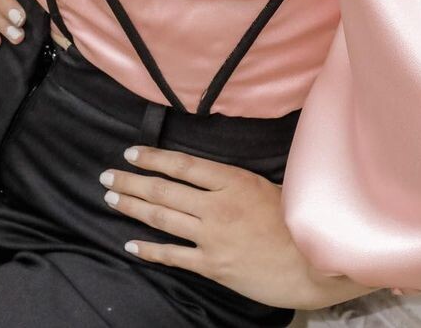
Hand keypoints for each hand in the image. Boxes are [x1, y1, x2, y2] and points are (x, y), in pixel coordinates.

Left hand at [98, 145, 371, 310]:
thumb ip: (233, 181)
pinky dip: (149, 249)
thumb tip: (205, 176)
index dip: (153, 158)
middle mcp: (217, 206)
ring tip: (111, 199)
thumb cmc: (297, 218)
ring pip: (163, 218)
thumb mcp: (265, 185)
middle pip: (164, 190)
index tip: (130, 153)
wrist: (314, 262)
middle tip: (106, 176)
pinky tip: (130, 244)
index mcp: (232, 180)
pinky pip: (174, 255)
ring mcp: (213, 237)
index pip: (182, 165)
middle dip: (131, 182)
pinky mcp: (214, 266)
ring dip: (133, 208)